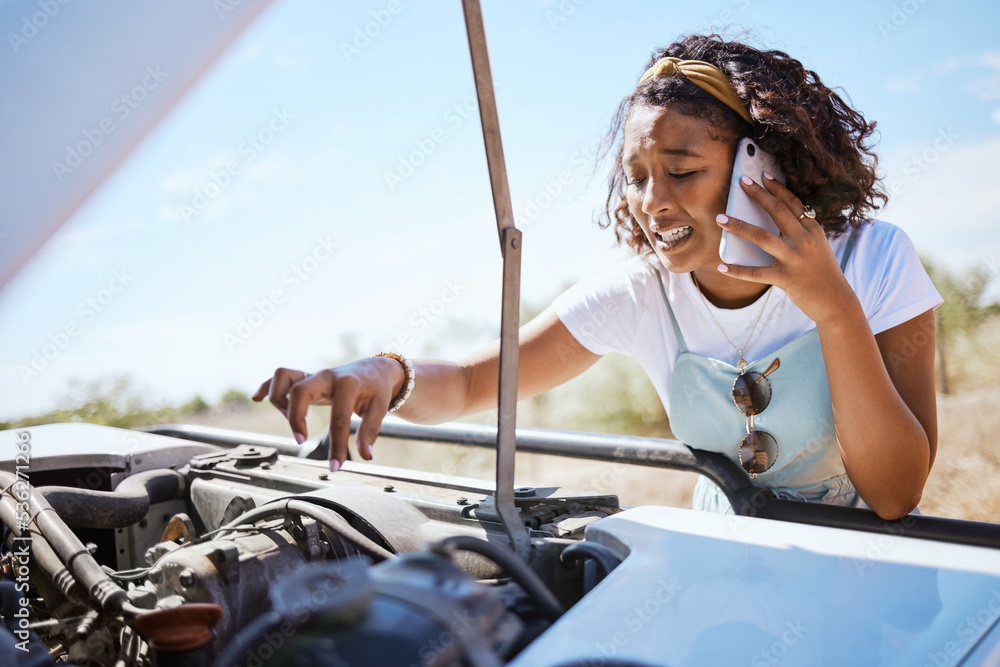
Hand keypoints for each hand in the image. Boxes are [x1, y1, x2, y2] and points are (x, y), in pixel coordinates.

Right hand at [251, 357, 404, 470]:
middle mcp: (326, 376)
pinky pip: (279, 377)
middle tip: (302, 441)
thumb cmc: (376, 389)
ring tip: (289, 418)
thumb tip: (365, 455)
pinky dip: (266, 386)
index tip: (335, 467)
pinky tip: (257, 398)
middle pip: (300, 390)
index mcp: (348, 384)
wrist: (373, 370)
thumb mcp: (380, 408)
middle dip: (295, 418)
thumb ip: (370, 431)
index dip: (336, 445)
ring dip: (280, 400)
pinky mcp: (305, 377)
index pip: (339, 418)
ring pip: (284, 377)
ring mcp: (313, 375)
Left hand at [716, 174, 858, 324]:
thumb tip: (769, 222)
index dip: (777, 188)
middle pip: (777, 211)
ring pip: (761, 237)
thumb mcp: (816, 246)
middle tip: (741, 182)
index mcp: (812, 229)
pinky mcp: (786, 278)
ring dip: (738, 226)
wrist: (836, 300)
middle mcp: (804, 240)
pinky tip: (721, 266)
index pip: (793, 202)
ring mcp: (794, 258)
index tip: (763, 175)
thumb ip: (799, 232)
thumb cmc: (822, 272)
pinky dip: (737, 270)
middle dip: (758, 194)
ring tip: (721, 218)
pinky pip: (756, 273)